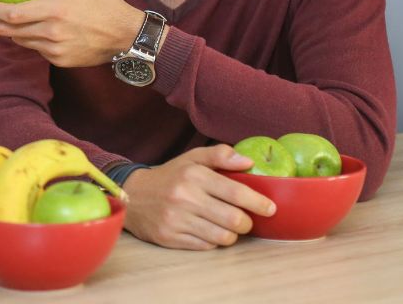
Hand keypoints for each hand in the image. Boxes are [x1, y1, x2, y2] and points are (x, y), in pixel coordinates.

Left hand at [0, 0, 144, 67]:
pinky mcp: (60, 60)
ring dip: (10, 28)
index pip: (11, 12)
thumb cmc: (103, 3)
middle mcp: (51, 33)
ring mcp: (54, 50)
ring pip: (20, 41)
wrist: (126, 35)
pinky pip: (36, 49)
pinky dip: (29, 37)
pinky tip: (30, 26)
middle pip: (9, 30)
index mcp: (54, 11)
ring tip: (7, 15)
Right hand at [121, 145, 276, 249]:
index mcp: (193, 175)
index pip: (236, 192)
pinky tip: (208, 231)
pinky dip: (213, 240)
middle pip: (233, 219)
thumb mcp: (191, 159)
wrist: (132, 195)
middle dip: (247, 223)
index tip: (270, 208)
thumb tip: (249, 162)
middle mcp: (184, 197)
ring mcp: (176, 219)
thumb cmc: (169, 177)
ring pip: (222, 237)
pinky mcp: (170, 237)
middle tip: (246, 220)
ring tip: (227, 226)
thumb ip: (220, 155)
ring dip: (231, 234)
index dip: (258, 203)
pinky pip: (206, 246)